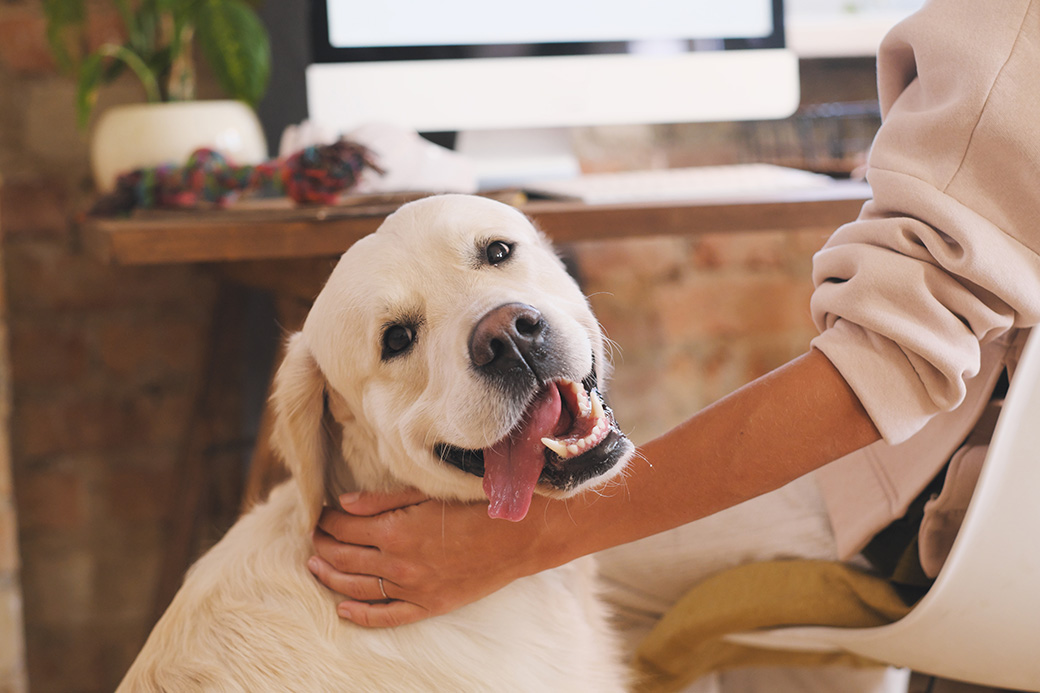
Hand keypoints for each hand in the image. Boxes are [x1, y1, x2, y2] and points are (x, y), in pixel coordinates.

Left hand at [308, 489, 552, 627]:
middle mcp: (399, 563)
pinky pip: (387, 617)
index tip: (320, 514)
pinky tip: (342, 609)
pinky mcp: (430, 606)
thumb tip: (343, 504)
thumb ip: (381, 501)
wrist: (518, 535)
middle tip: (313, 536)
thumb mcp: (426, 494)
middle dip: (324, 545)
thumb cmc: (476, 506)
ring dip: (331, 576)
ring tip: (315, 566)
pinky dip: (361, 615)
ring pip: (357, 588)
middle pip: (345, 557)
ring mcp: (414, 589)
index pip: (346, 527)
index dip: (328, 520)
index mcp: (396, 530)